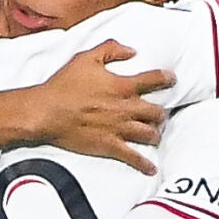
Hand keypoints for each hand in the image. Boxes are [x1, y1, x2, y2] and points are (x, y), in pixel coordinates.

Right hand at [0, 39, 173, 174]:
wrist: (47, 111)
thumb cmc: (64, 85)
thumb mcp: (86, 58)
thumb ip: (111, 50)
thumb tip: (131, 51)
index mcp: (123, 86)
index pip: (155, 80)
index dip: (167, 79)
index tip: (171, 79)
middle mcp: (126, 108)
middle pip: (157, 112)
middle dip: (160, 113)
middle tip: (158, 113)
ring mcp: (119, 129)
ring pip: (150, 134)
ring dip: (155, 134)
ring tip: (153, 134)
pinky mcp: (110, 146)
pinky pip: (133, 157)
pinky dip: (144, 164)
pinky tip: (151, 168)